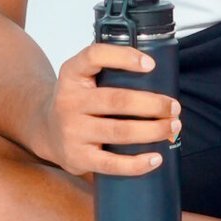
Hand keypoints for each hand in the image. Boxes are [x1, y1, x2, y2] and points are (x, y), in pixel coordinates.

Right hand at [29, 42, 180, 176]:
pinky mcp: (78, 157)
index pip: (94, 56)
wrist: (46, 131)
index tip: (151, 64)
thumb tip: (160, 75)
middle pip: (117, 100)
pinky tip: (156, 158)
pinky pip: (112, 164)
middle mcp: (69, 101)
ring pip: (119, 131)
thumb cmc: (78, 101)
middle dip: (153, 104)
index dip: (123, 58)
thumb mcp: (83, 77)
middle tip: (174, 108)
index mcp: (72, 74)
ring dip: (152, 130)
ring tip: (173, 128)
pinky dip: (137, 163)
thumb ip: (109, 70)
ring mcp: (72, 131)